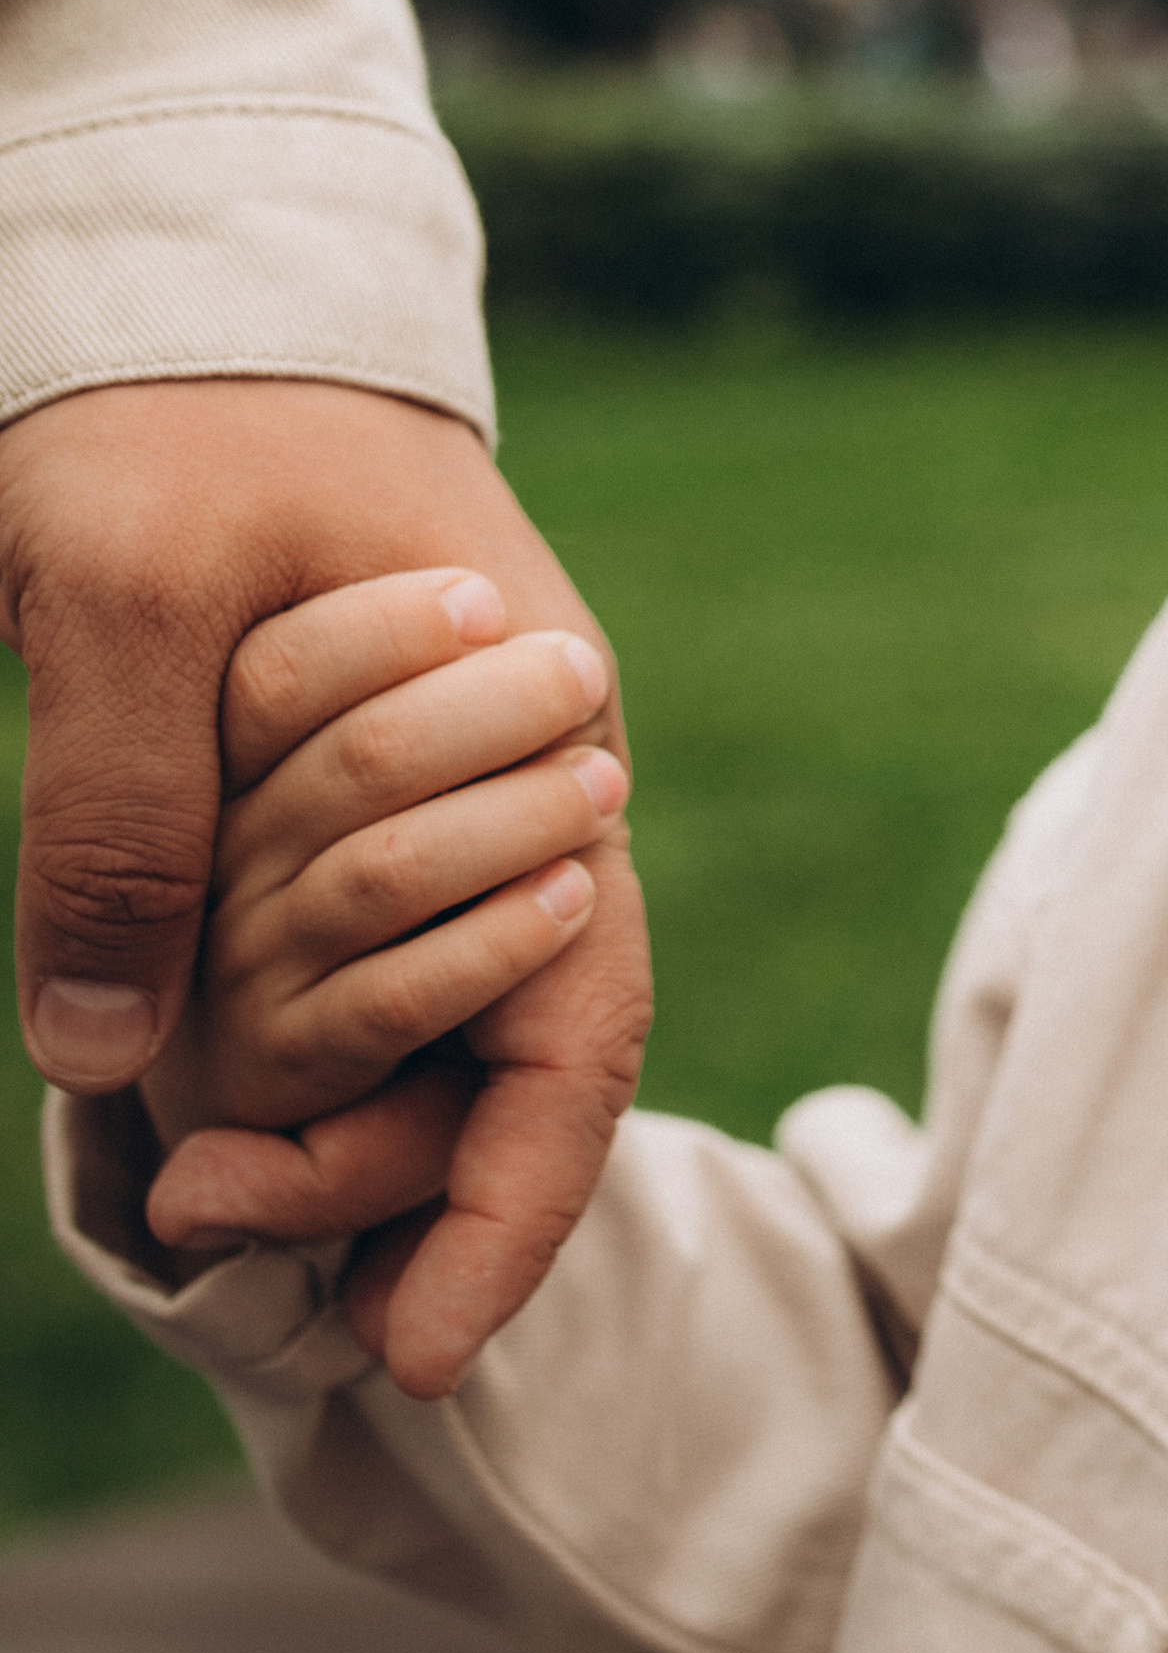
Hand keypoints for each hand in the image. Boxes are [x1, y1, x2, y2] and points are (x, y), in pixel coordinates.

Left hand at [0, 379, 651, 1394]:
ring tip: (207, 1201)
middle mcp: (530, 778)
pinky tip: (220, 1118)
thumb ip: (122, 807)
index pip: (579, 1014)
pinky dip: (303, 1055)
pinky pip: (360, 962)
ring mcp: (452, 790)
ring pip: (438, 1018)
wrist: (183, 297)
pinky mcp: (359, 797)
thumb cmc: (172, 415)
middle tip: (251, 1256)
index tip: (420, 1355)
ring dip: (345, 1129)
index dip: (511, 1203)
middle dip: (403, 1185)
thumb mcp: (123, 587)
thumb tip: (103, 1053)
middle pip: (514, 1046)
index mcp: (544, 720)